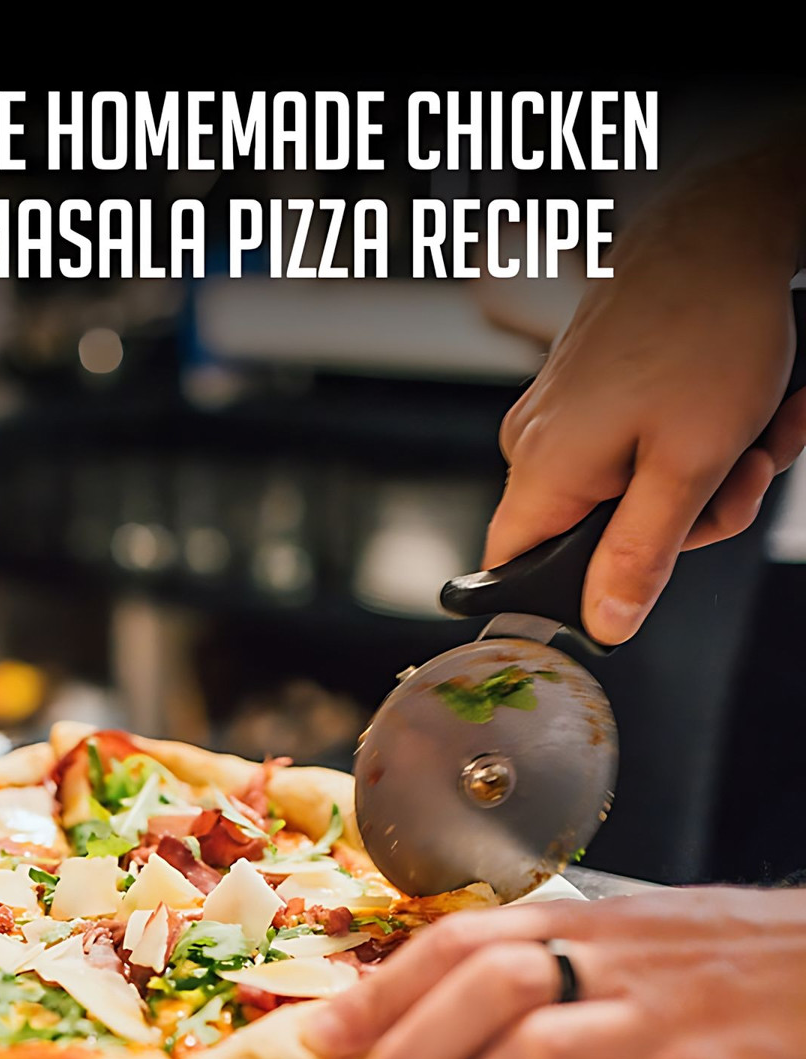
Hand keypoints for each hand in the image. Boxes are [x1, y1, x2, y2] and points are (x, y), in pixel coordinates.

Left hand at [304, 889, 805, 1058]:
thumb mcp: (652, 944)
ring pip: (539, 1049)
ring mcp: (671, 1021)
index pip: (464, 943)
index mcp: (598, 926)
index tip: (324, 1040)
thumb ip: (563, 965)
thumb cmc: (754, 969)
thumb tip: (457, 1009)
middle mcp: (622, 964)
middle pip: (483, 993)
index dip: (382, 991)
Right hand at [485, 151, 805, 644]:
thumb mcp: (688, 465)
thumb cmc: (705, 326)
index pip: (512, 572)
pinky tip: (749, 408)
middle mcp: (536, 442)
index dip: (566, 599)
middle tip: (742, 475)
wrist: (722, 222)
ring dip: (712, 474)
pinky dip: (702, 436)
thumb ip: (640, 556)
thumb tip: (604, 624)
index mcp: (543, 470)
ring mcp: (565, 412)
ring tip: (759, 429)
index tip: (630, 593)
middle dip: (688, 519)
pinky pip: (643, 445)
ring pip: (635, 490)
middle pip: (598, 536)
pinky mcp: (595, 387)